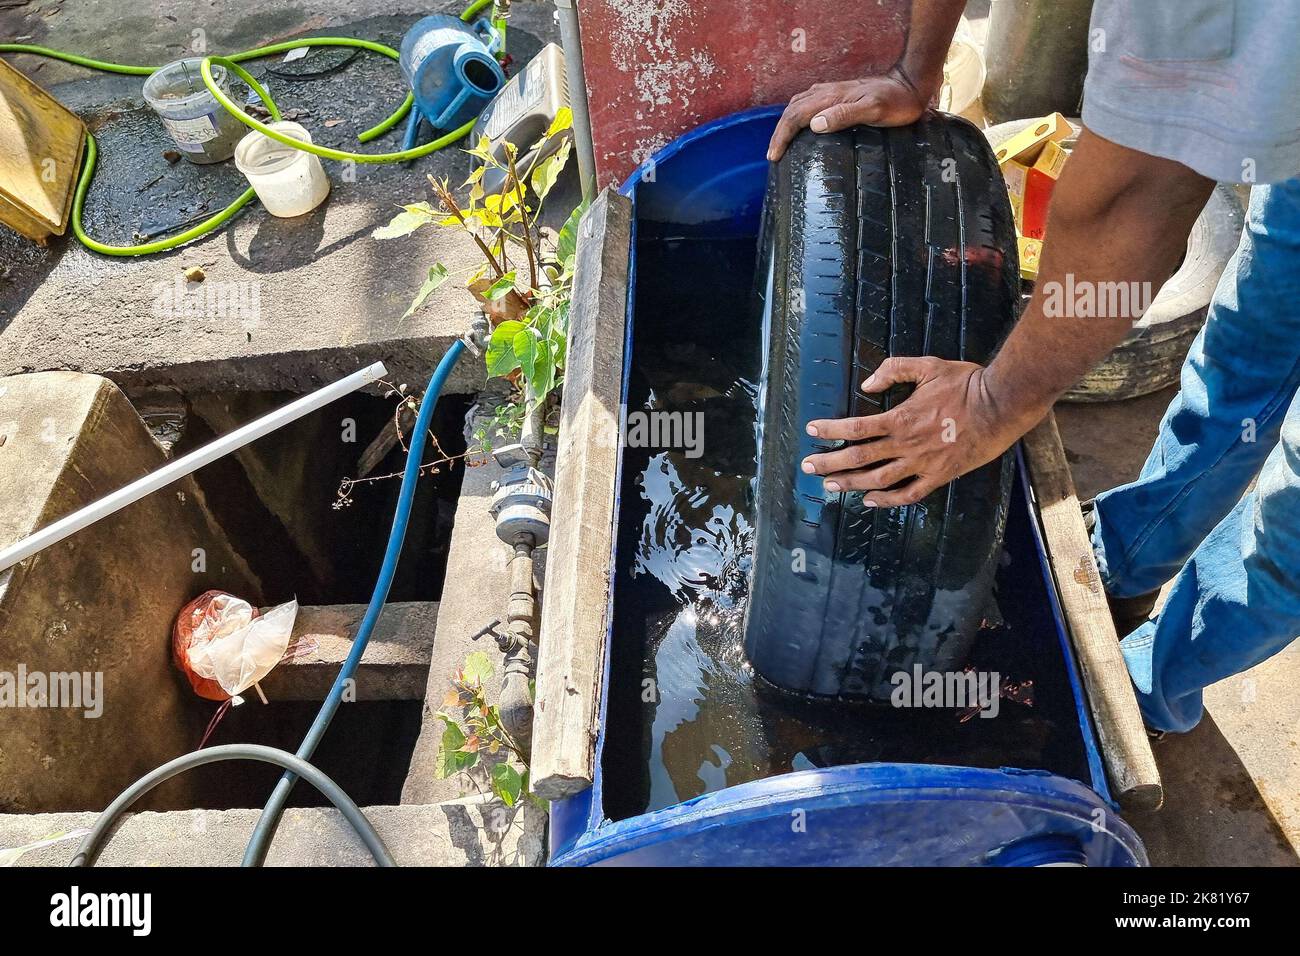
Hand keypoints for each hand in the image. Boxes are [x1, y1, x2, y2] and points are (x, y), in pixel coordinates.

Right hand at [767, 67, 931, 161]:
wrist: (910, 84)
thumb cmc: (896, 102)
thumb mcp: (873, 110)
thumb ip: (844, 115)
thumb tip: (815, 124)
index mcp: (831, 98)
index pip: (796, 116)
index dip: (782, 136)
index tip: (774, 156)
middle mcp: (827, 93)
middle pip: (792, 110)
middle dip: (779, 132)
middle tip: (773, 154)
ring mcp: (832, 92)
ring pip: (798, 105)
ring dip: (786, 123)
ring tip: (781, 142)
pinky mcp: (839, 94)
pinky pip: (809, 103)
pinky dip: (798, 115)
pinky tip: (802, 125)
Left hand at [800, 357, 1045, 506]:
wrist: (1002, 404)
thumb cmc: (967, 382)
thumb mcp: (928, 365)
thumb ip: (894, 370)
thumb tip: (867, 385)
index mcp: (901, 417)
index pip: (856, 428)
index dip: (830, 430)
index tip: (812, 431)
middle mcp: (906, 444)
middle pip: (859, 457)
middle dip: (830, 463)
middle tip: (808, 466)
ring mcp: (923, 463)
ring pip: (878, 480)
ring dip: (851, 484)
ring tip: (830, 485)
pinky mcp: (940, 476)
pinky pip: (909, 494)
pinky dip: (887, 501)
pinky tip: (870, 501)